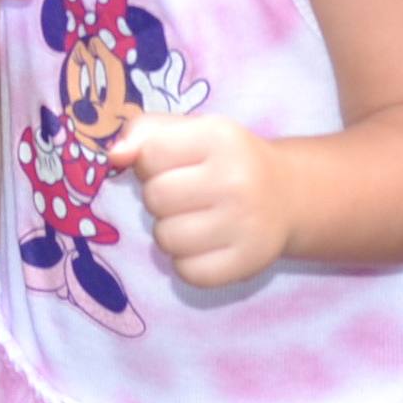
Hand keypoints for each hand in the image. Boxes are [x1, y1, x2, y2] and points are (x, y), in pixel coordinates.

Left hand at [115, 115, 291, 290]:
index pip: (150, 154)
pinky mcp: (247, 263)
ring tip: (194, 220)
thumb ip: (146, 131)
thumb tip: (114, 156)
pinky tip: (206, 245)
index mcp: (220, 137)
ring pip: (166, 238)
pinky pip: (187, 272)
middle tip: (185, 196)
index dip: (150, 163)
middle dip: (160, 198)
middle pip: (155, 197)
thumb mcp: (191, 130)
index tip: (172, 166)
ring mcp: (245, 224)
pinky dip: (187, 262)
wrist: (287, 195)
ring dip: (170, 231)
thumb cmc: (225, 159)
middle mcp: (236, 179)